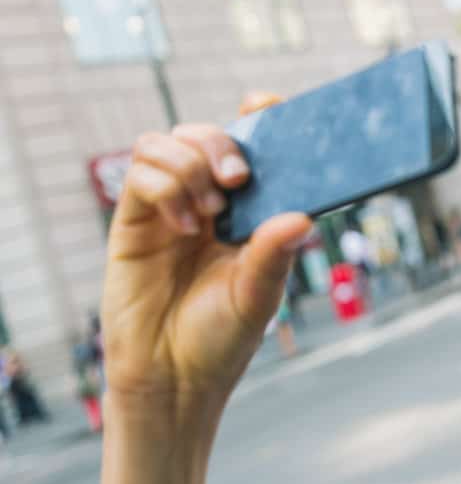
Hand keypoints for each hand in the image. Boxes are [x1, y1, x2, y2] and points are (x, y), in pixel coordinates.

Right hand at [101, 124, 311, 402]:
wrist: (173, 378)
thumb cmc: (221, 338)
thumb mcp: (259, 295)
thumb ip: (275, 255)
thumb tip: (303, 217)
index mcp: (247, 211)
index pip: (251, 147)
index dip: (259, 117)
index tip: (267, 104)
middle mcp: (208, 201)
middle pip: (206, 134)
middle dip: (223, 143)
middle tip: (240, 180)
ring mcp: (168, 207)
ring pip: (167, 143)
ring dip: (191, 164)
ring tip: (211, 212)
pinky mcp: (134, 221)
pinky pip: (140, 173)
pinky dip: (164, 186)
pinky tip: (186, 225)